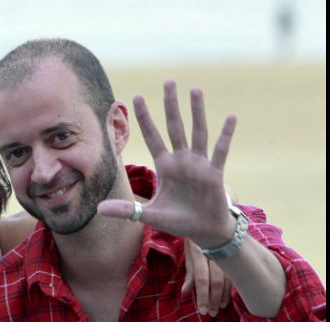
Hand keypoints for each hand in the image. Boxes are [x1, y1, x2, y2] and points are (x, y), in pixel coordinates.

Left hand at [98, 81, 236, 248]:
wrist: (204, 232)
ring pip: (197, 132)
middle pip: (174, 127)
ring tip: (195, 89)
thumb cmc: (178, 220)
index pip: (152, 137)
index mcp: (165, 166)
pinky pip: (220, 151)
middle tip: (168, 82)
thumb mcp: (149, 215)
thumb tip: (99, 209)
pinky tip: (231, 118)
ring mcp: (199, 164)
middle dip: (170, 105)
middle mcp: (182, 160)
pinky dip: (226, 135)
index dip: (145, 118)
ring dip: (196, 112)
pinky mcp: (215, 174)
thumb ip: (126, 210)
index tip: (136, 97)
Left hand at [182, 239, 231, 315]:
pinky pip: (234, 275)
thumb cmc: (196, 238)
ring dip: (223, 296)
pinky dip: (230, 289)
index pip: (201, 278)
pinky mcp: (234, 254)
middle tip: (210, 313)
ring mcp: (225, 253)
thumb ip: (189, 272)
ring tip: (218, 308)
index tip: (202, 310)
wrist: (209, 218)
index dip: (202, 295)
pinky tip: (226, 299)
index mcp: (198, 251)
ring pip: (227, 278)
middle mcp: (213, 252)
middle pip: (215, 280)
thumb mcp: (189, 252)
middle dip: (213, 299)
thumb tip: (185, 291)